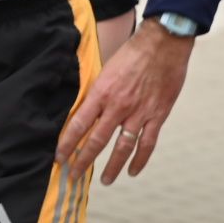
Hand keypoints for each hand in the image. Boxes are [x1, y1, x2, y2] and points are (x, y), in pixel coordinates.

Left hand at [55, 19, 192, 184]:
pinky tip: (133, 171)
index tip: (59, 158)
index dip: (67, 144)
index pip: (79, 124)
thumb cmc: (134, 51)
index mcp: (102, 92)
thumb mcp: (107, 68)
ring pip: (122, 147)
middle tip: (74, 176)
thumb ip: (98, 90)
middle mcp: (118, 106)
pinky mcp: (158, 114)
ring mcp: (139, 112)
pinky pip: (147, 142)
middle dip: (83, 161)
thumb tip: (84, 108)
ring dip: (112, 166)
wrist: (164, 42)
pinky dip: (140, 159)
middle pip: (97, 140)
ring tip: (105, 180)